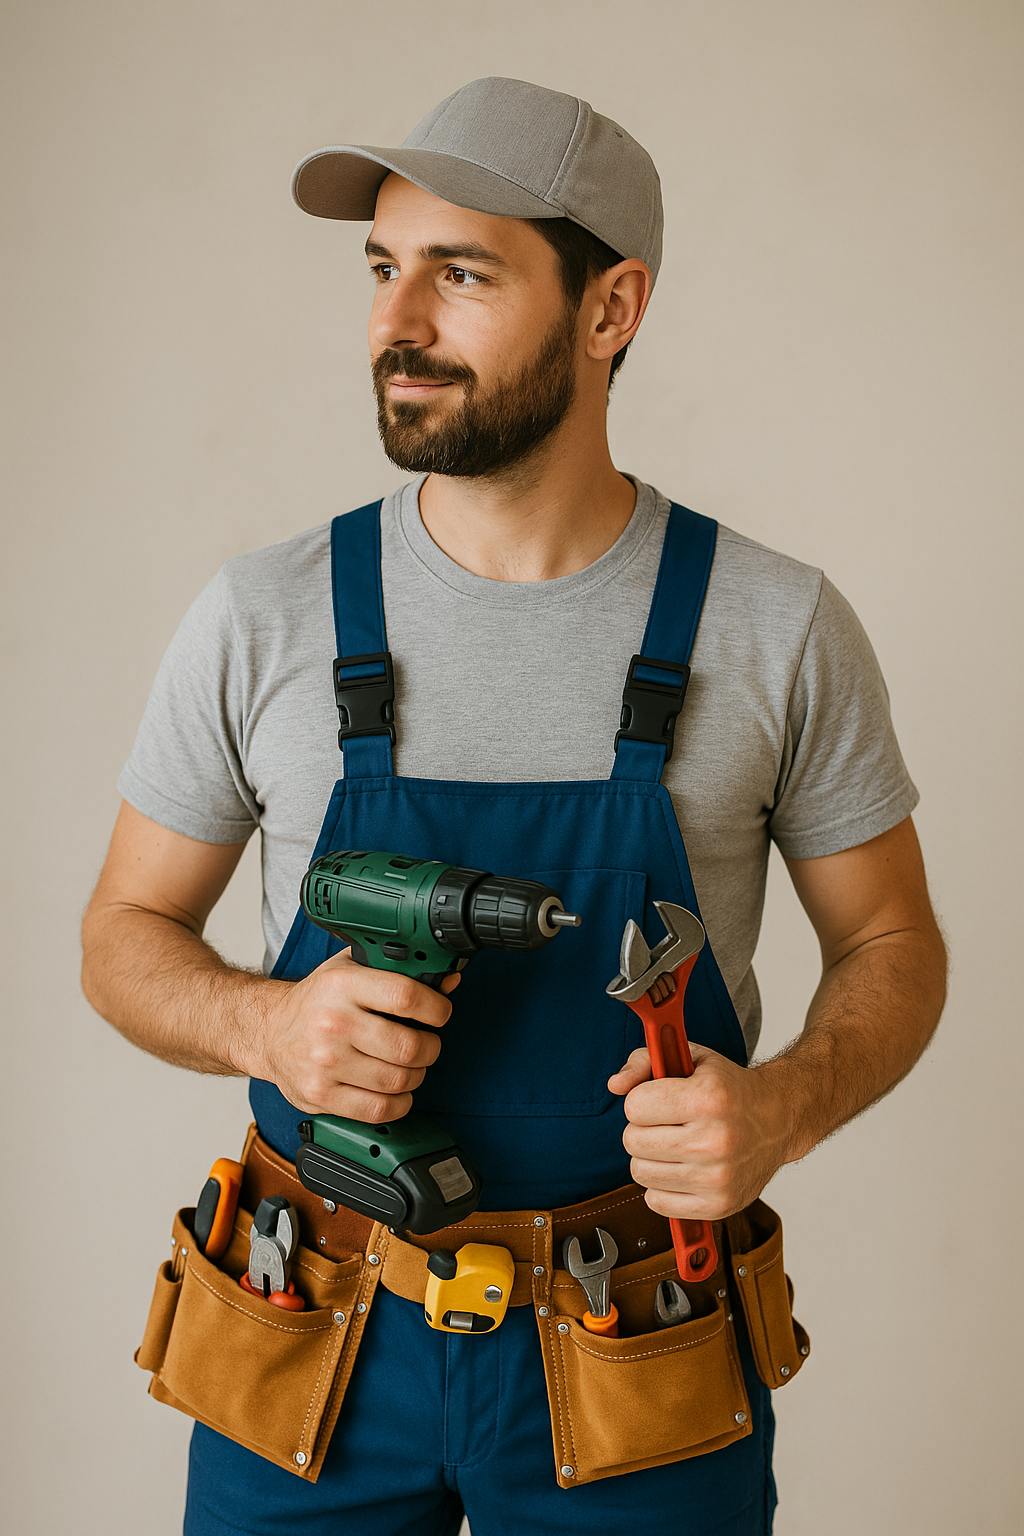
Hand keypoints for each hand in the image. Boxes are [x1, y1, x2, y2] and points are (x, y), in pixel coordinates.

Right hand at [260, 951, 459, 1121]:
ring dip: (416, 1076)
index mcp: (342, 986)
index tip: (439, 1013)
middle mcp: (333, 1023)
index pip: (406, 996)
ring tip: (409, 1066)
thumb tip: (447, 981)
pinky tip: (395, 1090)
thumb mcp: (352, 970)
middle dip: (430, 1048)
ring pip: (398, 1081)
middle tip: (426, 1043)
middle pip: (408, 1046)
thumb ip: (398, 971)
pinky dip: (398, 1103)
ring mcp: (325, 1063)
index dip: (436, 1008)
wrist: (269, 1032)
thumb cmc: (316, 1000)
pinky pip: (379, 1109)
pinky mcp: (321, 1096)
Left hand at [608, 1044, 791, 1220]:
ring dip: (650, 1158)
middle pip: (633, 1141)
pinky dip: (662, 1187)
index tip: (660, 1099)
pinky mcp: (718, 1205)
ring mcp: (717, 1177)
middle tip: (668, 1123)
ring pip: (640, 1172)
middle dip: (643, 1129)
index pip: (634, 1106)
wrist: (779, 1120)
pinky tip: (682, 1169)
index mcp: (708, 1098)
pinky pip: (656, 1201)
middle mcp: (714, 1140)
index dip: (642, 1100)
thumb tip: (615, 1085)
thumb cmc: (730, 1089)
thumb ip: (644, 1061)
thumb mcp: (691, 1058)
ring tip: (675, 1145)